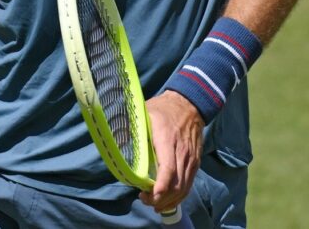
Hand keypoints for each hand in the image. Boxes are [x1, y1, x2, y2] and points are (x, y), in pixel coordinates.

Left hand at [142, 91, 203, 215]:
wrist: (189, 104)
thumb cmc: (162, 109)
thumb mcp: (144, 113)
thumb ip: (132, 128)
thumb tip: (113, 140)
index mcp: (167, 140)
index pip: (168, 169)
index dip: (160, 186)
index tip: (150, 196)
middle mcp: (182, 153)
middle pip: (177, 184)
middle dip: (161, 198)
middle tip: (145, 201)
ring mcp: (191, 159)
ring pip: (184, 187)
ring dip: (170, 200)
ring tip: (154, 204)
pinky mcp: (195, 162)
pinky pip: (189, 183)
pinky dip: (180, 195)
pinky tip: (168, 199)